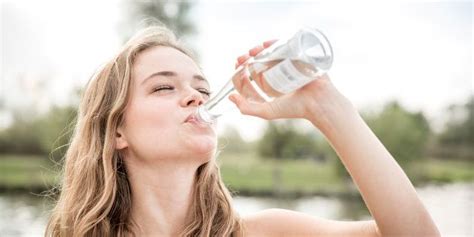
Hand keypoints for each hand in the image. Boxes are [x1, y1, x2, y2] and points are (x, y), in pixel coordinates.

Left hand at [229, 42, 355, 130]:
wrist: (318, 101)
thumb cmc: (295, 109)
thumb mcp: (268, 112)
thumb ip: (247, 109)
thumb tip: (230, 97)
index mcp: (267, 90)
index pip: (248, 79)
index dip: (239, 73)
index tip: (237, 68)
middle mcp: (275, 77)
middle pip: (256, 64)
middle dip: (247, 59)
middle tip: (244, 57)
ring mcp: (285, 67)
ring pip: (267, 54)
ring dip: (257, 50)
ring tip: (254, 50)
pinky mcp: (295, 58)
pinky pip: (281, 47)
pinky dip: (272, 43)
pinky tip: (265, 44)